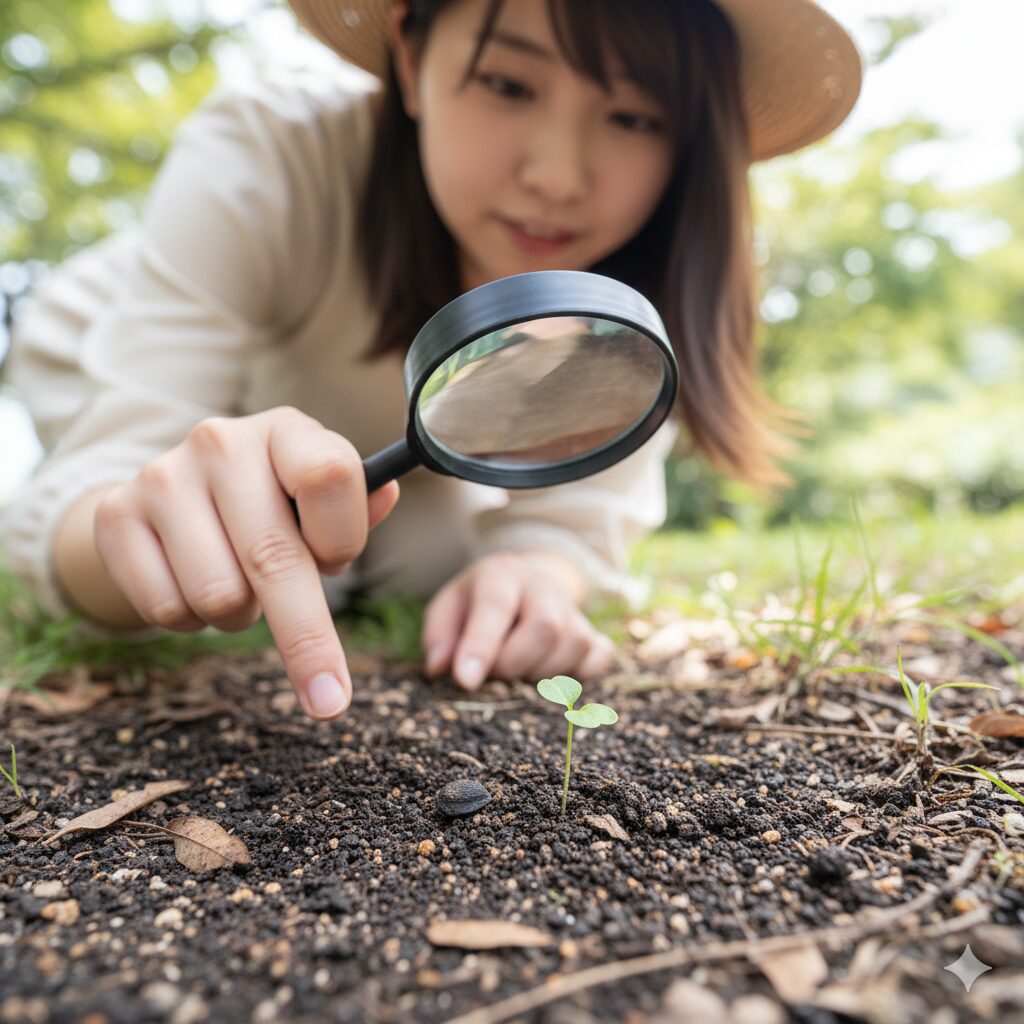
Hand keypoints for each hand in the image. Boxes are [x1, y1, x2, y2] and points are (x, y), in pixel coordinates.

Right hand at [93, 406, 398, 719]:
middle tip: (330, 703)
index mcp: (286, 430)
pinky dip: (193, 621)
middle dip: (307, 640)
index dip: (341, 537)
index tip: (336, 566)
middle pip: (273, 556)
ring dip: (242, 615)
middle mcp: (222, 442)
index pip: (330, 475)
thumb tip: (387, 496)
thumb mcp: (319, 496)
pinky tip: (196, 583)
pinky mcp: (117, 515)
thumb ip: (357, 504)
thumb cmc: (273, 501)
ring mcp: (163, 476)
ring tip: (240, 584)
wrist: (176, 493)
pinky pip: (167, 610)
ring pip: (219, 595)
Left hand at [421, 549, 614, 689]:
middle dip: (515, 663)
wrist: (524, 582)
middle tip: (494, 674)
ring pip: (574, 645)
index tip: (466, 681)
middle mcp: (542, 586)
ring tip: (518, 672)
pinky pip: (599, 655)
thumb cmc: (476, 603)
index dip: (481, 646)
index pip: (496, 606)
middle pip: (546, 626)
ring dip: (542, 674)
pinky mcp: (593, 632)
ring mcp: (572, 609)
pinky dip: (579, 675)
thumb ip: (439, 637)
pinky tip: (552, 676)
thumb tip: (440, 669)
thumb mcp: (447, 608)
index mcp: (501, 574)